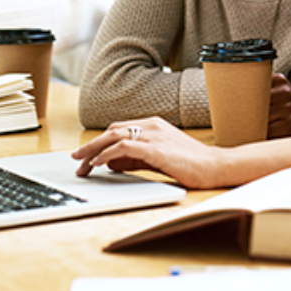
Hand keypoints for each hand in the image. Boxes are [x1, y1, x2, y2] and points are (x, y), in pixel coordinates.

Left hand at [71, 117, 224, 188]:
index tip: (86, 156)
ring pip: (114, 136)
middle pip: (112, 130)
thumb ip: (134, 159)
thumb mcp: (157, 159)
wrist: (214, 166)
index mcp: (153, 124)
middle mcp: (151, 125)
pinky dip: (107, 154)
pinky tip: (98, 163)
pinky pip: (124, 147)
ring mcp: (154, 134)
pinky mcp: (156, 148)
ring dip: (94, 150)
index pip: (118, 129)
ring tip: (81, 163)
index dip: (99, 142)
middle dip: (91, 146)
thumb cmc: (190, 164)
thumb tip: (110, 163)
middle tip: (76, 159)